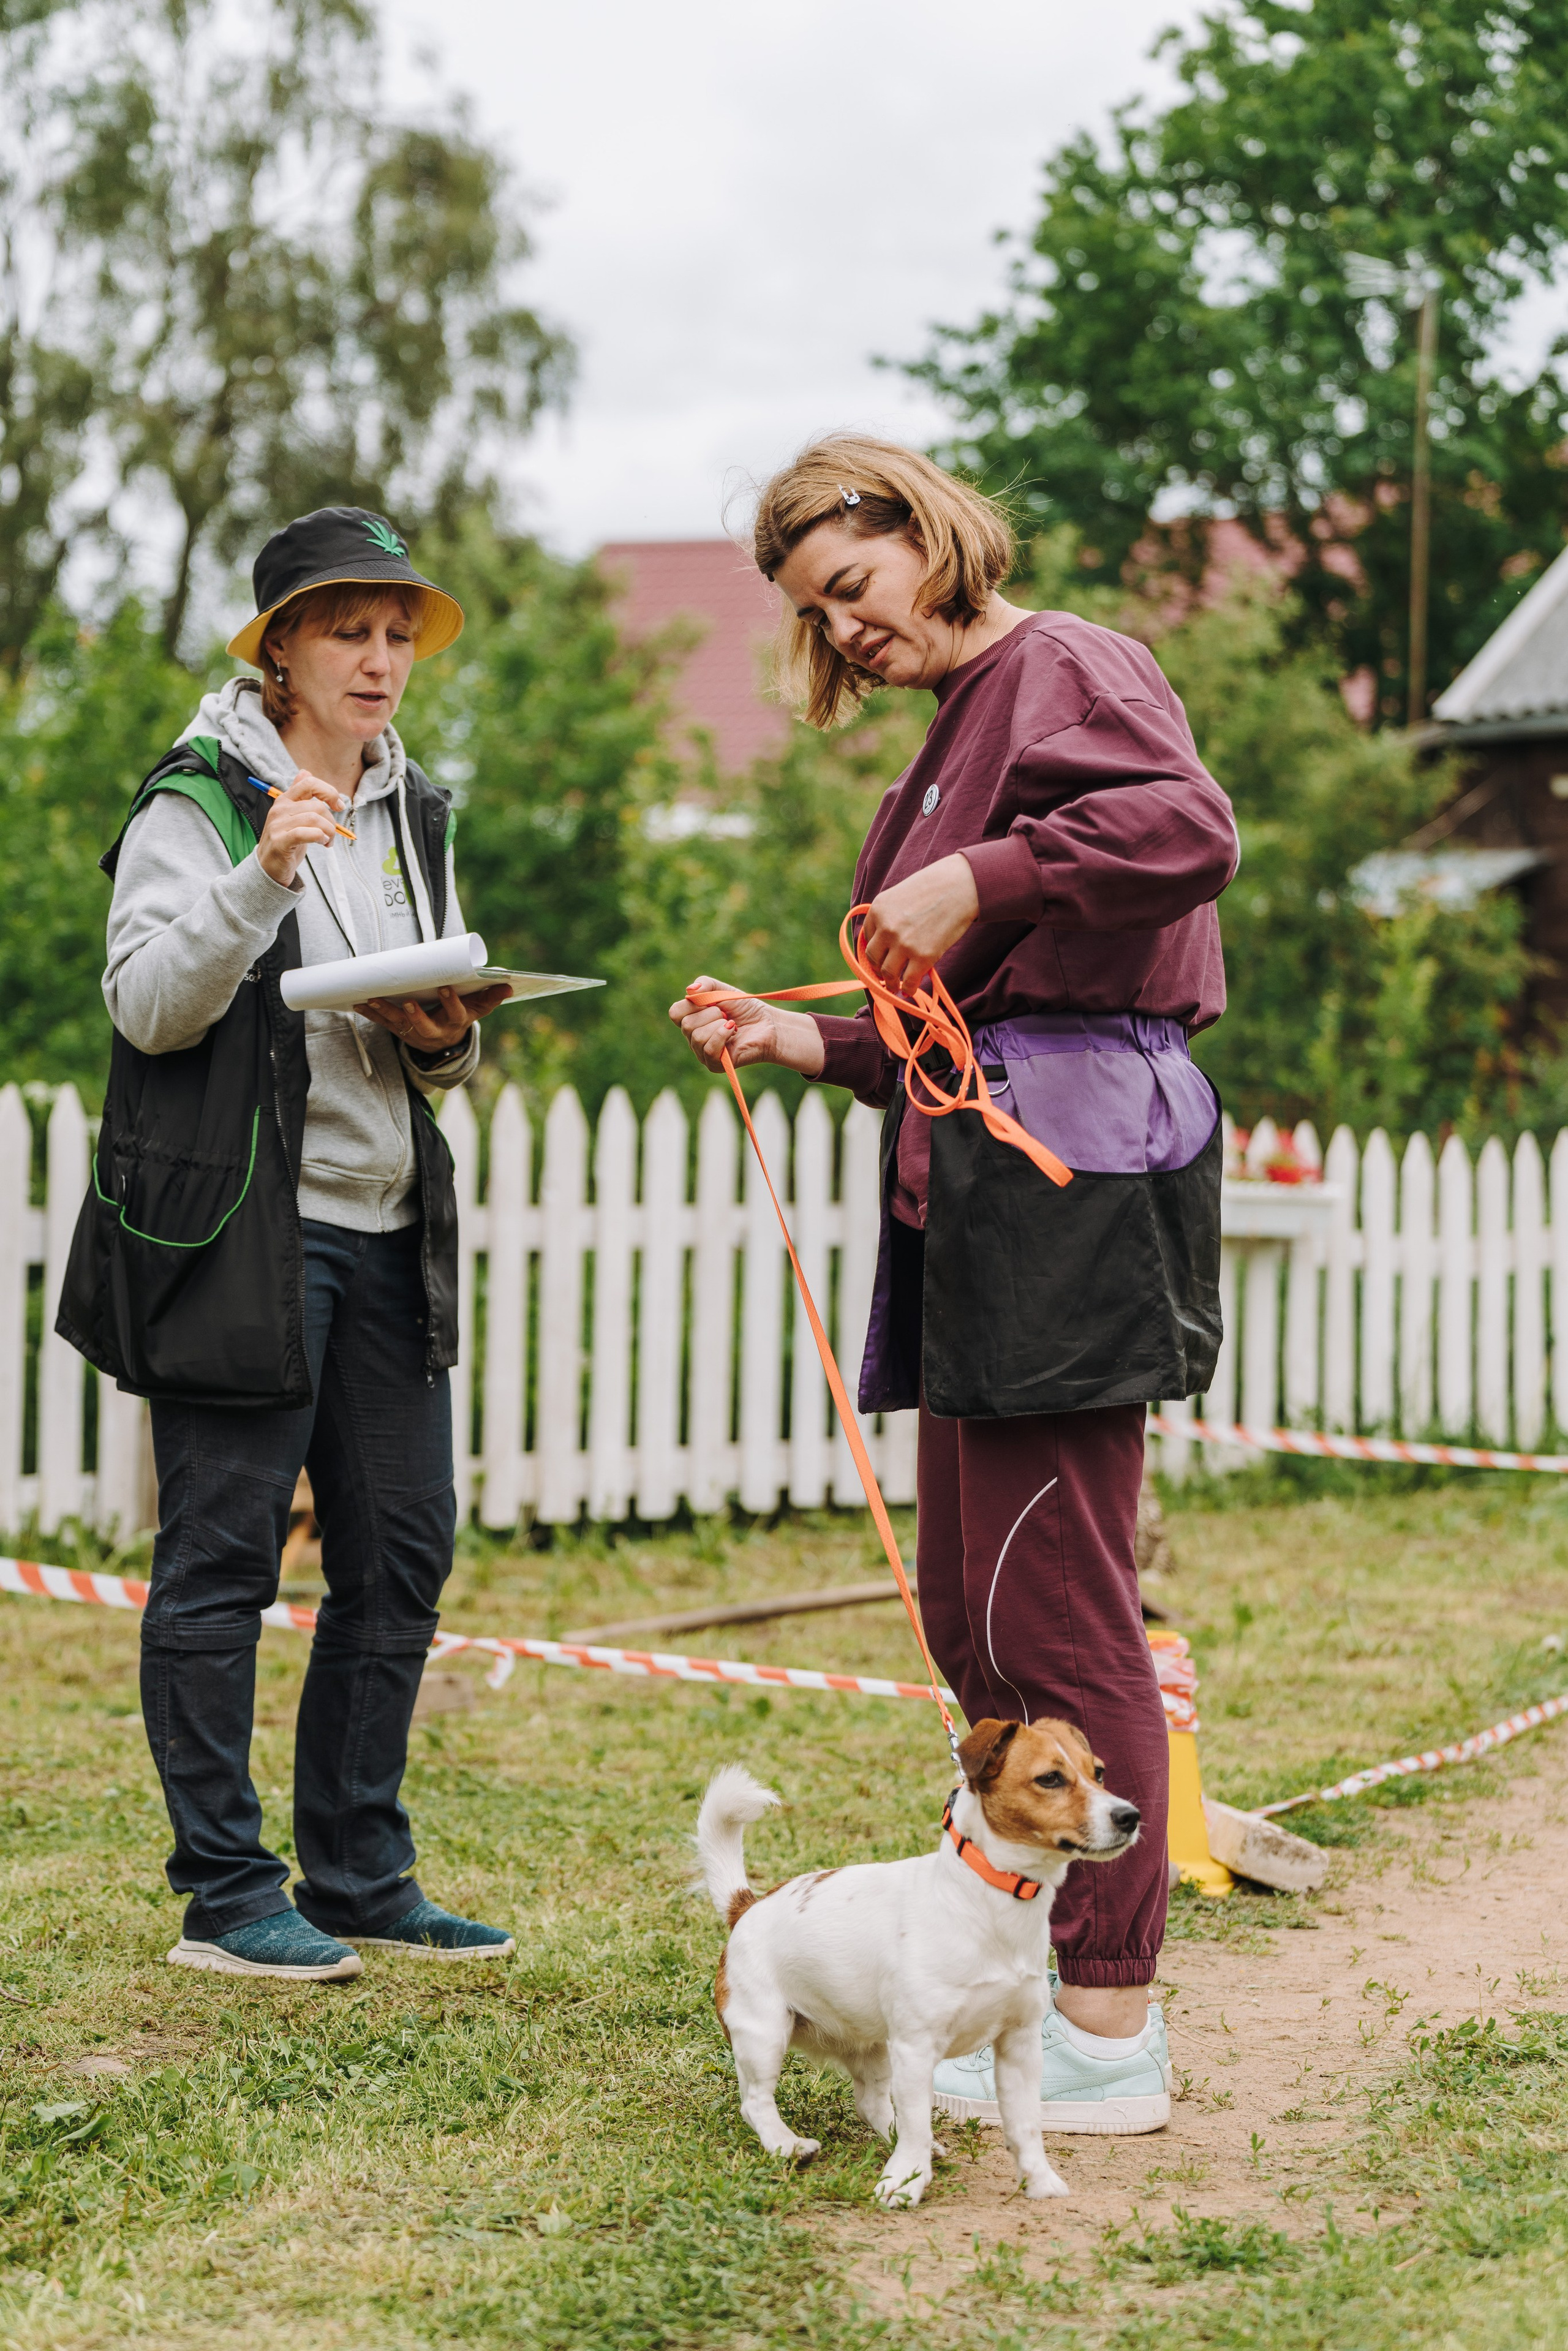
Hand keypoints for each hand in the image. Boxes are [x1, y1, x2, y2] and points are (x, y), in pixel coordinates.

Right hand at [257, 770, 353, 886]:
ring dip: (328, 832)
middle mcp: (280, 809)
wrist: (269, 866)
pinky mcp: (280, 841)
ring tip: (327, 841)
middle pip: (317, 805)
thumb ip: (300, 795)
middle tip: (331, 834)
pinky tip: (321, 842)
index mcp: (285, 799)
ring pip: (314, 819)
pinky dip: (319, 837)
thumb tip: (305, 771)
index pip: (309, 783)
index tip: (338, 806)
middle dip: (331, 821)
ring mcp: (278, 824)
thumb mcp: (294, 815)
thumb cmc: (287, 841)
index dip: (329, 792)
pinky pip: (305, 833)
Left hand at [354, 983, 509, 1053]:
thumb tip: (509, 984)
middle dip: (416, 1016)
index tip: (445, 988)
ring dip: (385, 1012)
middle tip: (407, 1002)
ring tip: (372, 999)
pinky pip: (384, 1023)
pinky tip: (358, 1003)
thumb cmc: (461, 1016)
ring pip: (400, 1025)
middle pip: (425, 1027)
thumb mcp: (477, 1009)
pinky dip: (371, 1013)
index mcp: (455, 1023)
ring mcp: (415, 1033)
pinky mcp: (400, 1031)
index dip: (450, 1003)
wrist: (444, 1043)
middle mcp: (435, 1031)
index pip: (456, 1014)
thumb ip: (490, 997)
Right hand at [669, 976, 825, 1077]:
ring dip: (718, 1025)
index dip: (691, 1004)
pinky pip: (709, 1050)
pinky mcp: (715, 1065)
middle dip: (710, 1013)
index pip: (675, 1012)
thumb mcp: (724, 990)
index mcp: (692, 1020)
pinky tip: (732, 1030)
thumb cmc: (746, 1009)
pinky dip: (722, 1035)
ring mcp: (703, 1053)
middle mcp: (694, 1038)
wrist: (768, 1025)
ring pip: (698, 1037)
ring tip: (732, 1024)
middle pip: (687, 1024)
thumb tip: (689, 990)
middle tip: (726, 1015)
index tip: (711, 1001)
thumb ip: (705, 984)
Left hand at [859, 853, 979, 994]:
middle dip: (877, 969)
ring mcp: (903, 944)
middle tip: (884, 976)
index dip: (874, 950)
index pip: (867, 937)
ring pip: (887, 973)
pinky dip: (908, 989)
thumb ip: (889, 915)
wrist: (961, 886)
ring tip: (895, 986)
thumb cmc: (934, 887)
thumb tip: (886, 941)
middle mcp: (886, 928)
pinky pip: (909, 981)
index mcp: (878, 910)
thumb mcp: (900, 895)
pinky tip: (910, 989)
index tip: (880, 958)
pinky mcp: (923, 956)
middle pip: (873, 958)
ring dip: (890, 983)